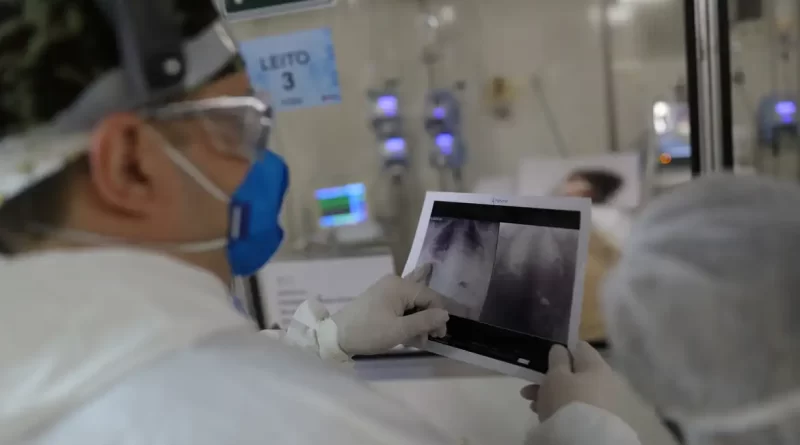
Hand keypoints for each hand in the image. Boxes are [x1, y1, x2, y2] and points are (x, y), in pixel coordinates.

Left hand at [331, 263, 448, 355]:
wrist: (336, 336)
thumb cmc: (369, 332)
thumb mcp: (400, 330)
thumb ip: (425, 321)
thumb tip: (445, 314)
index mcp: (400, 285)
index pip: (431, 296)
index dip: (439, 315)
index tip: (439, 336)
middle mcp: (395, 282)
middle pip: (422, 299)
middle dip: (427, 320)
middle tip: (426, 340)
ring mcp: (386, 290)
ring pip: (412, 304)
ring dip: (417, 322)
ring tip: (415, 341)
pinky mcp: (380, 299)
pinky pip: (401, 306)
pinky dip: (406, 320)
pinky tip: (406, 335)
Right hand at [522, 342, 615, 420]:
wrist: (584, 439)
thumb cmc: (568, 400)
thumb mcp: (556, 376)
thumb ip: (557, 359)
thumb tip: (560, 349)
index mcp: (597, 365)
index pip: (580, 348)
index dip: (562, 349)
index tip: (546, 358)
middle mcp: (605, 381)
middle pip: (574, 373)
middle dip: (550, 378)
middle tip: (529, 386)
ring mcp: (603, 402)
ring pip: (572, 392)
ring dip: (551, 394)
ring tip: (532, 404)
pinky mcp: (598, 420)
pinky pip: (576, 407)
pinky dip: (561, 408)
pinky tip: (543, 414)